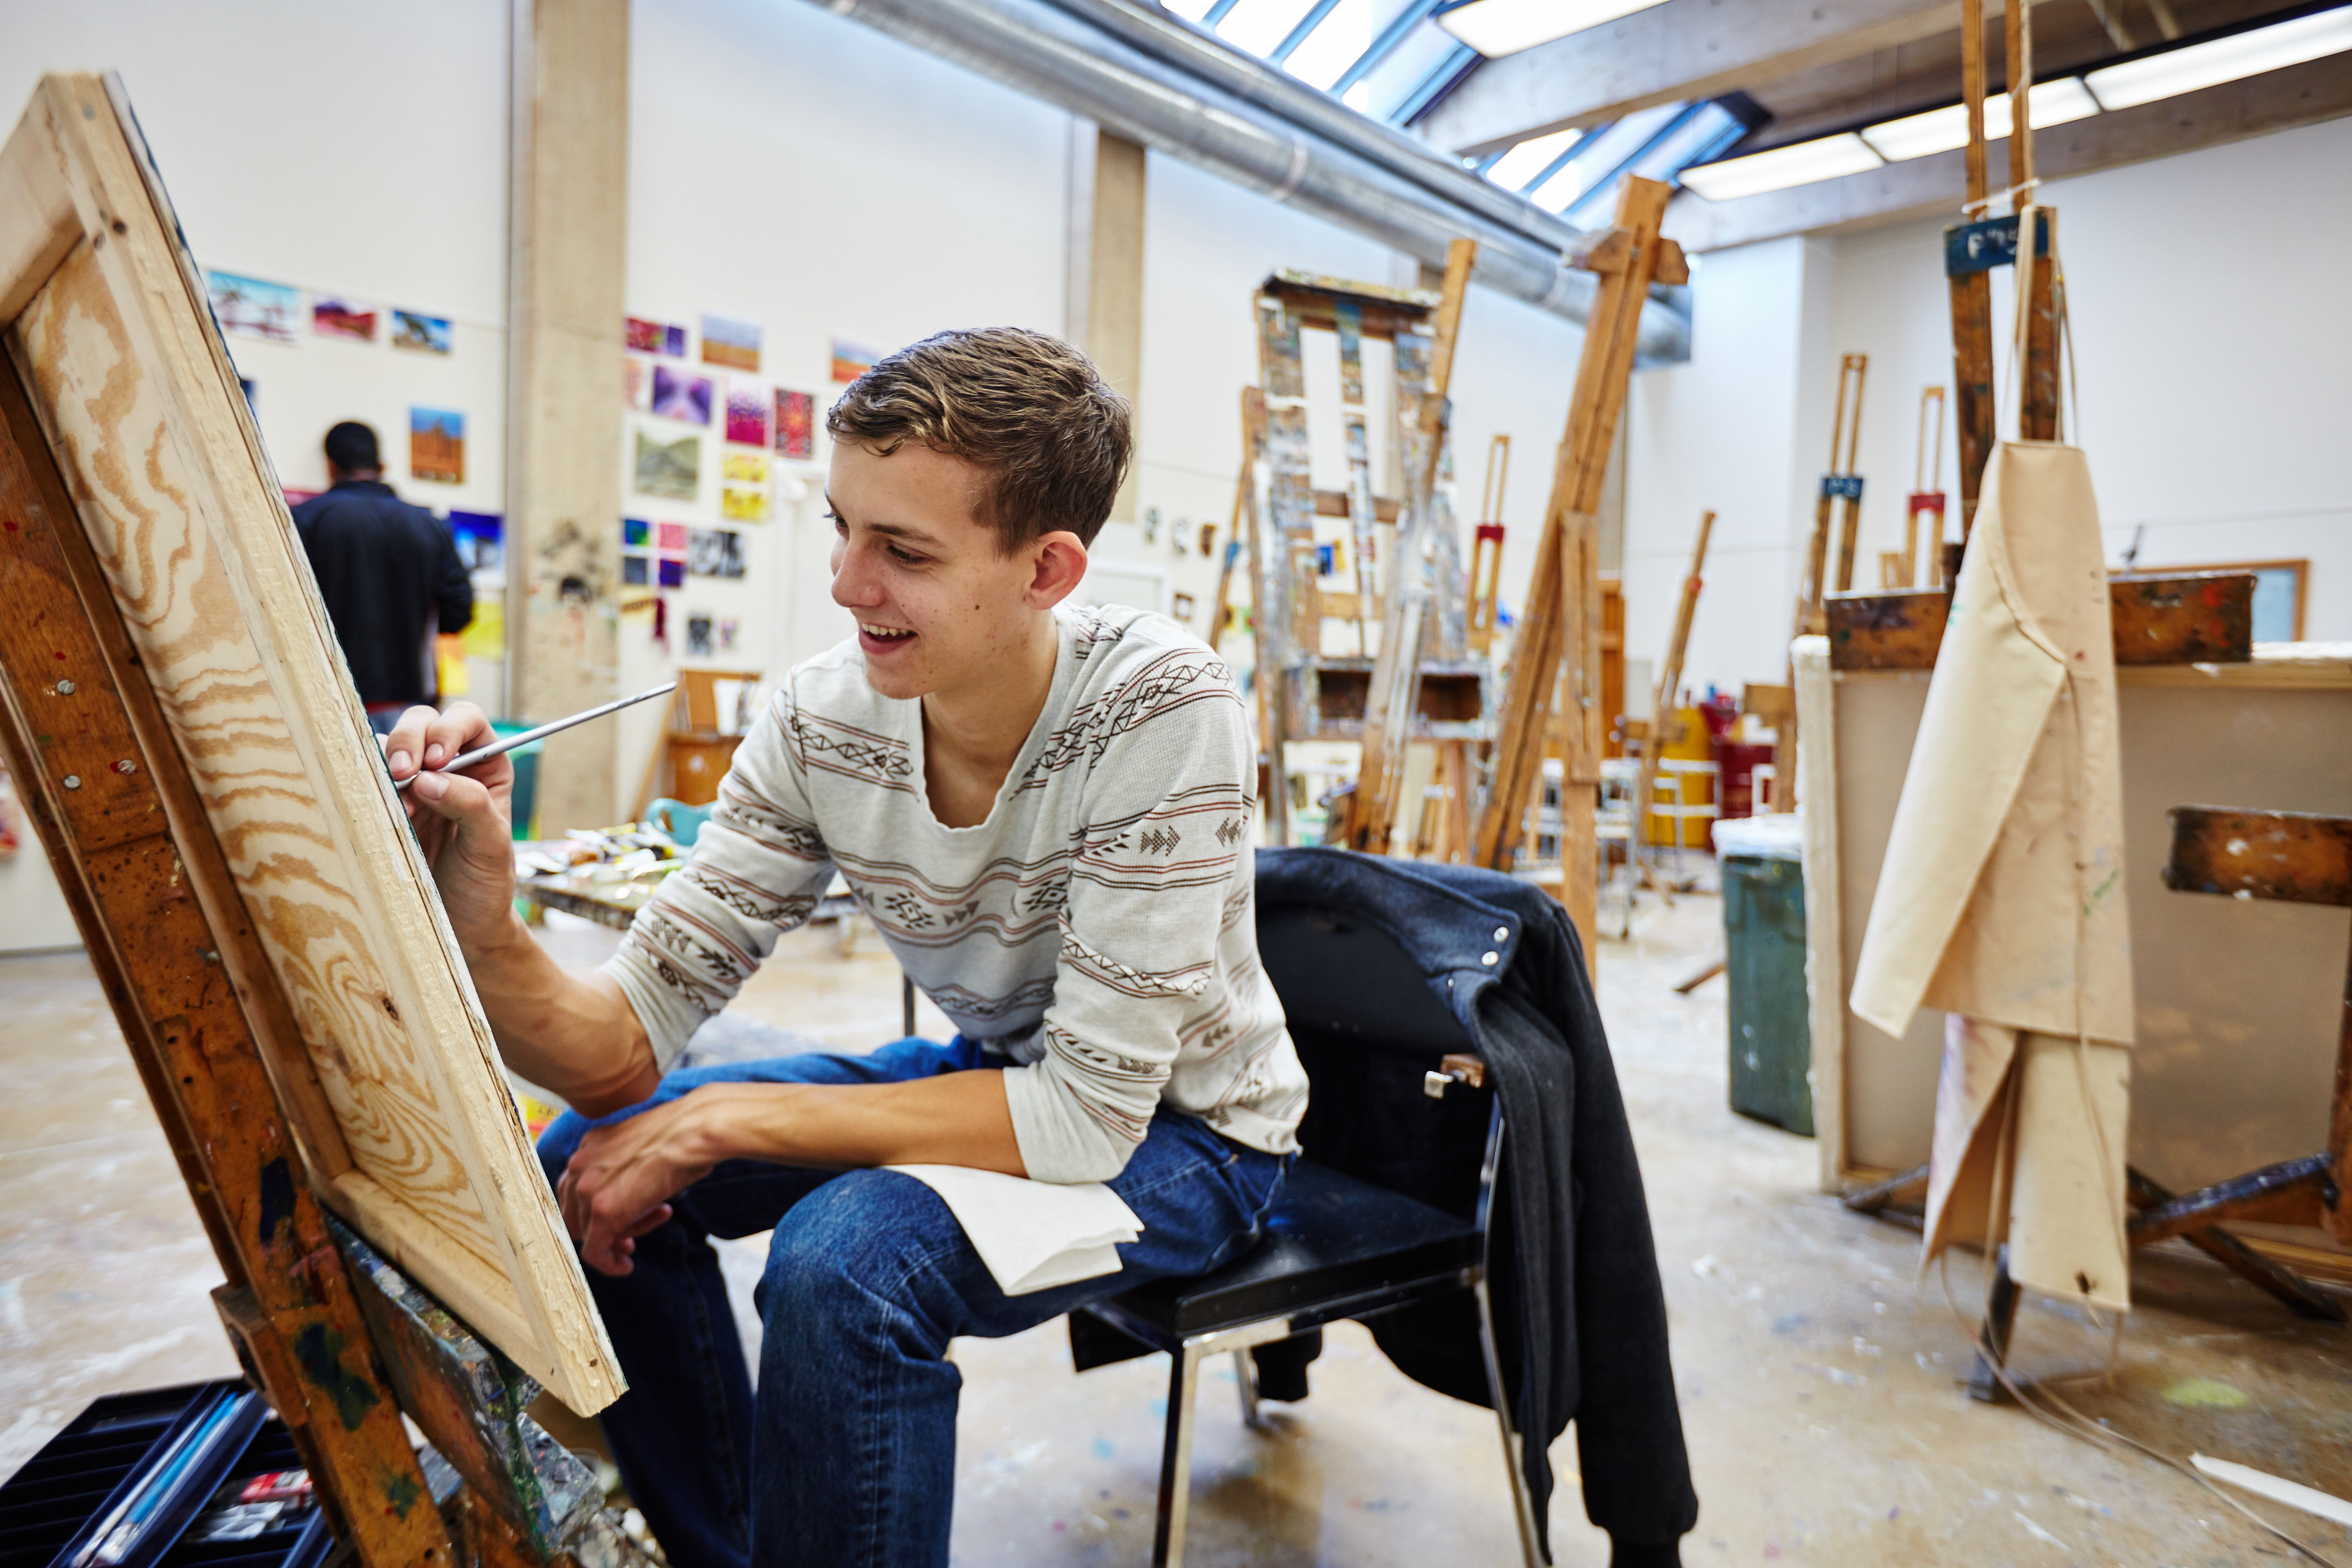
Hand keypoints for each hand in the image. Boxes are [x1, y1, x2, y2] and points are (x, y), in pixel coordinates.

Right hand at [385, 702, 517, 948]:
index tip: (437, 760)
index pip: (467, 721)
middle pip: (422, 724)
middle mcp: (449, 767)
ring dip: (384, 767)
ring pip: (387, 748)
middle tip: (402, 773)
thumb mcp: (492, 848)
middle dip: (408, 740)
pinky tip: (372, 809)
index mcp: (486, 766)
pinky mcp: (383, 807)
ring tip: (395, 806)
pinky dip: (364, 787)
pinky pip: (365, 781)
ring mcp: (412, 786)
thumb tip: (431, 777)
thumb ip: (472, 807)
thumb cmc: (485, 886)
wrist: (461, 926)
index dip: (448, 729)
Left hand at [558, 1089, 741, 1274]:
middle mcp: (579, 1165)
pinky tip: (625, 1267)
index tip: (617, 1218)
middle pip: (575, 1213)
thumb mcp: (640, 1147)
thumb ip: (624, 1167)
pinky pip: (594, 1251)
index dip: (592, 1210)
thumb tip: (630, 1191)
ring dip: (612, 1241)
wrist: (694, 1132)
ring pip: (588, 1232)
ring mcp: (588, 1188)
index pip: (576, 1189)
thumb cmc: (682, 1135)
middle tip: (626, 1239)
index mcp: (588, 1145)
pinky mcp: (604, 1212)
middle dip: (599, 1228)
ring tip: (635, 1245)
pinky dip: (608, 1264)